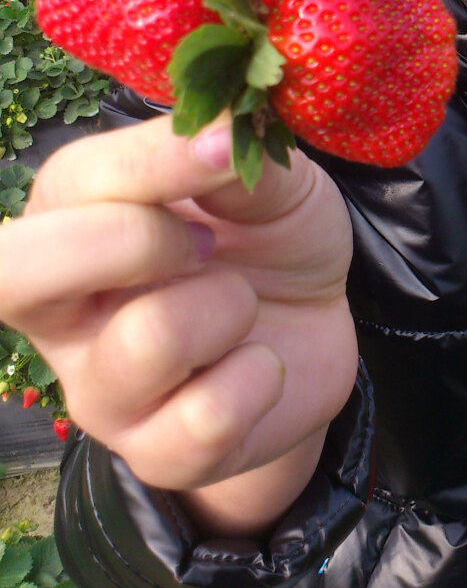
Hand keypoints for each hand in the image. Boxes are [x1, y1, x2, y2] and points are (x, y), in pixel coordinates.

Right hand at [0, 114, 355, 494]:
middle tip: (203, 243)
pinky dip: (259, 379)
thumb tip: (214, 134)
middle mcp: (61, 308)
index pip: (72, 182)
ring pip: (143, 343)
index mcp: (72, 220)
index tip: (226, 148)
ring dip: (225, 307)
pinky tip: (261, 365)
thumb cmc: (269, 236)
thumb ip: (235, 160)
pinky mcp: (155, 452)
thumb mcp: (270, 180)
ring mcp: (100, 388)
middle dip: (130, 242)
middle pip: (12, 274)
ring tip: (243, 305)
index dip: (156, 160)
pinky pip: (205, 419)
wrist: (315, 325)